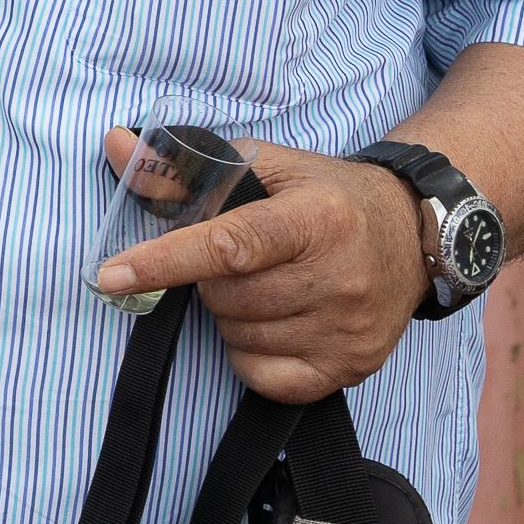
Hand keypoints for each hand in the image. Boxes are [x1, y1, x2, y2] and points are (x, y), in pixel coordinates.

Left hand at [89, 133, 432, 403]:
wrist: (414, 233)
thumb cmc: (326, 195)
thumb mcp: (265, 167)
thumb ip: (186, 167)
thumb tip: (116, 146)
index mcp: (316, 218)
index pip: (229, 246)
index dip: (165, 260)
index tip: (110, 275)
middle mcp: (338, 276)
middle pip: (226, 297)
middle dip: (211, 281)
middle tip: (239, 260)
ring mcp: (348, 328)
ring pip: (240, 336)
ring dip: (231, 315)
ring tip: (266, 285)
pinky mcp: (352, 365)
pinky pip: (265, 377)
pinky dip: (250, 354)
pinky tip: (272, 323)